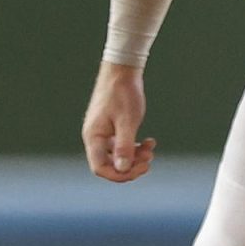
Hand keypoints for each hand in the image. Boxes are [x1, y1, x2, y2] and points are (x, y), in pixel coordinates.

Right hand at [81, 61, 156, 182]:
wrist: (122, 70)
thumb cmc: (123, 93)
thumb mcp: (127, 121)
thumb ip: (124, 146)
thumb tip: (123, 169)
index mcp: (93, 137)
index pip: (100, 168)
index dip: (119, 175)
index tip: (140, 169)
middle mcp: (95, 138)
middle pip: (109, 165)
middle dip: (131, 166)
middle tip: (149, 160)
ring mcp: (103, 133)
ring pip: (117, 156)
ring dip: (135, 157)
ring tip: (151, 149)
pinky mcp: (111, 128)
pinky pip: (121, 146)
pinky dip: (135, 147)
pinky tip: (149, 142)